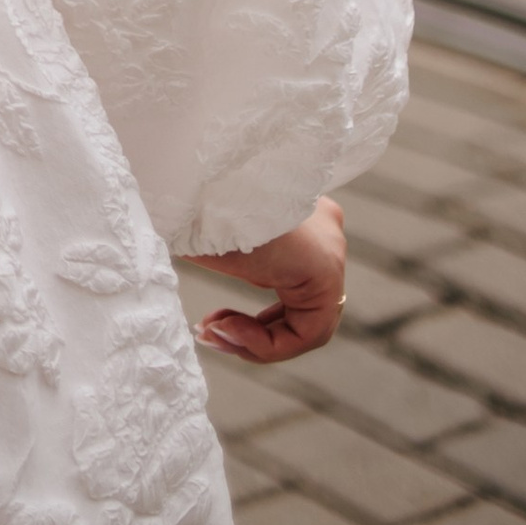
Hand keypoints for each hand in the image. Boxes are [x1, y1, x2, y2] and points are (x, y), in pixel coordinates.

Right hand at [182, 196, 348, 362]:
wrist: (204, 180)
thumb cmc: (196, 198)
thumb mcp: (210, 234)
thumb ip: (224, 260)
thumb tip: (199, 303)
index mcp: (301, 217)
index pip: (291, 291)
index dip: (250, 322)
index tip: (207, 324)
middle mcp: (324, 235)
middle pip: (297, 312)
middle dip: (250, 332)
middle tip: (208, 333)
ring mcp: (330, 253)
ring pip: (303, 327)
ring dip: (253, 342)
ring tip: (212, 335)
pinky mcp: (326, 273)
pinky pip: (307, 332)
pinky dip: (266, 344)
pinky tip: (228, 331)